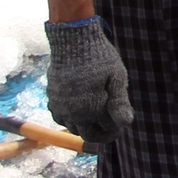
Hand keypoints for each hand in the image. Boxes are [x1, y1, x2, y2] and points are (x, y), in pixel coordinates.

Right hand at [43, 16, 132, 147]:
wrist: (73, 42)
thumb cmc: (100, 58)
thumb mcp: (116, 78)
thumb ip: (120, 103)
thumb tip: (126, 123)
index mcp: (92, 109)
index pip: (106, 131)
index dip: (116, 129)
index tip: (122, 122)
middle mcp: (73, 113)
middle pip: (88, 135)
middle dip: (102, 133)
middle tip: (111, 123)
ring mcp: (60, 107)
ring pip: (73, 128)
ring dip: (86, 126)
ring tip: (97, 115)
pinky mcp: (51, 99)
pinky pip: (60, 118)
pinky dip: (71, 119)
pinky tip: (80, 109)